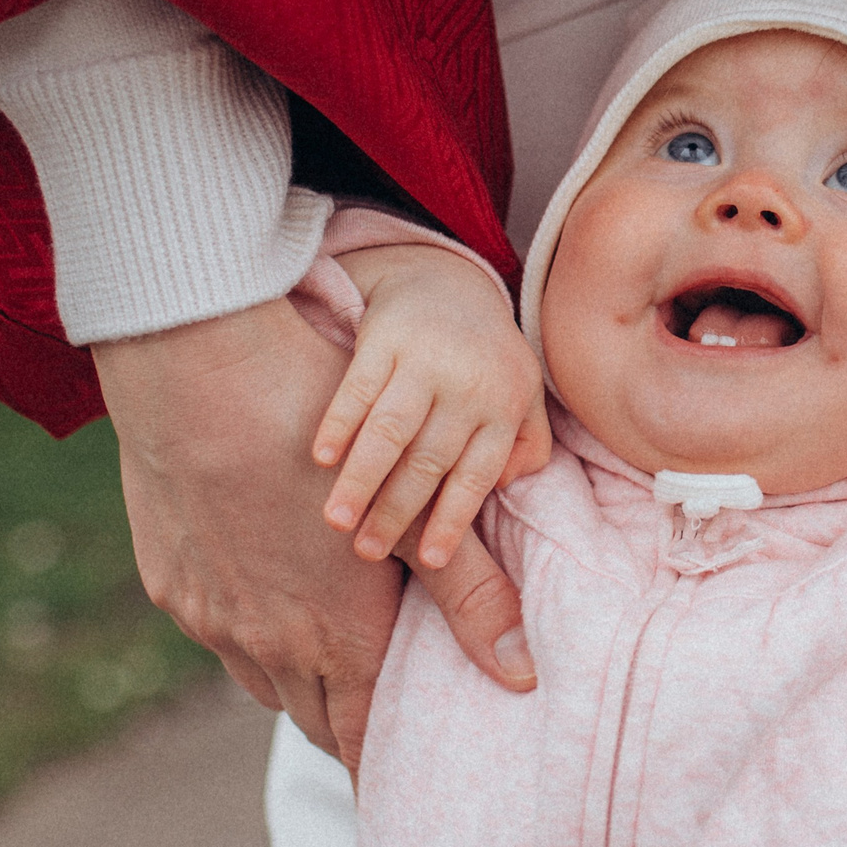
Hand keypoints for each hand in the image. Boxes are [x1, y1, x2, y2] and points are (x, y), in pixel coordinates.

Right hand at [94, 297, 533, 779]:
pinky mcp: (168, 584)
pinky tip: (264, 605)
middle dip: (349, 733)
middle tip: (376, 737)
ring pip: (260, 682)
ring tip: (328, 674)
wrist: (198, 377)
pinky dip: (247, 640)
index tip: (401, 793)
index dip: (382, 770)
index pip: (362, 740)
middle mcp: (264, 646)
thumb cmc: (320, 436)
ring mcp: (208, 618)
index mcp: (333, 639)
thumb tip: (524, 674)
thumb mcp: (409, 516)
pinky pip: (215, 635)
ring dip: (297, 686)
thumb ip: (470, 596)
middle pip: (314, 722)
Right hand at [313, 243, 551, 569]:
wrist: (448, 285)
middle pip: (428, 460)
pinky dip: (338, 423)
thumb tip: (506, 488)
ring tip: (336, 520)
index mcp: (502, 406)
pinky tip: (321, 458)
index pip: (476, 474)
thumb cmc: (485, 359)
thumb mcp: (523, 395)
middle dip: (396, 511)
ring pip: (390, 430)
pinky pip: (357, 387)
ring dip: (361, 479)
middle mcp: (466, 385)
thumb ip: (525, 444)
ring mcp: (424, 360)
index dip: (453, 518)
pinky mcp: (384, 338)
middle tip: (366, 551)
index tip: (431, 560)